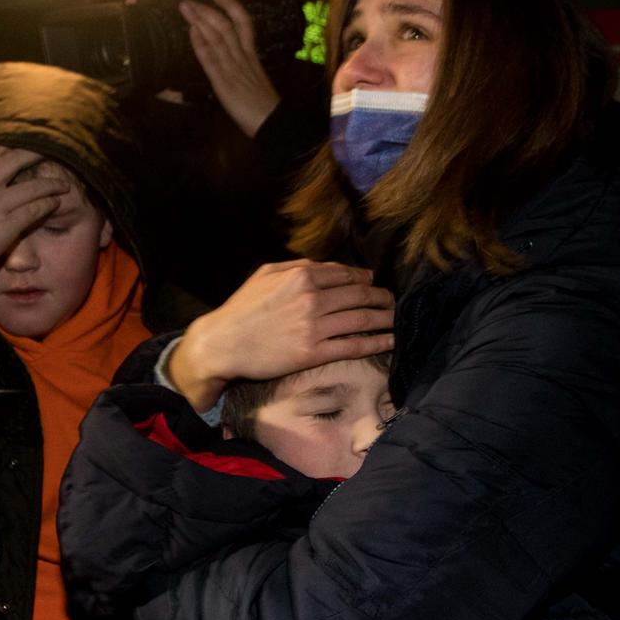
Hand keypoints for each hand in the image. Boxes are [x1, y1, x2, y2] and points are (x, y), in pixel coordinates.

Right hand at [0, 146, 69, 285]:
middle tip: (52, 156)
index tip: (26, 149)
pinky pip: (36, 209)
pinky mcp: (9, 223)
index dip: (15, 148)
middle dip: (39, 155)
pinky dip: (48, 204)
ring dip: (52, 184)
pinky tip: (55, 203)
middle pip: (20, 159)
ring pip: (34, 186)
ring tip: (63, 185)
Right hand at [168, 260, 394, 411]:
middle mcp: (312, 298)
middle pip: (360, 295)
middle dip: (381, 297)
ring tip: (397, 318)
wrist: (223, 343)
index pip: (345, 274)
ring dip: (385, 318)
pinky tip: (390, 341)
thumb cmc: (242, 308)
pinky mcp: (313, 353)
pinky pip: (354, 345)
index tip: (373, 283)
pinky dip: (376, 342)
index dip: (364, 278)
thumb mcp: (266, 274)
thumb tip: (328, 267)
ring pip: (362, 318)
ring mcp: (314, 326)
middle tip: (392, 301)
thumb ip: (297, 266)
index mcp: (302, 276)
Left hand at [178, 0, 281, 138]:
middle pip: (225, 27)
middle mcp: (242, 57)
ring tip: (186, 9)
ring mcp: (233, 68)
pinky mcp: (224, 82)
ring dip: (200, 21)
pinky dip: (200, 44)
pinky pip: (211, 59)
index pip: (243, 24)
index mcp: (252, 56)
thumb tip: (235, 60)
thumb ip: (246, 68)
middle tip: (189, 1)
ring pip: (217, 37)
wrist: (271, 121)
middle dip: (207, 11)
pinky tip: (191, 32)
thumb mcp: (256, 80)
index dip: (231, 6)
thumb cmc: (264, 105)